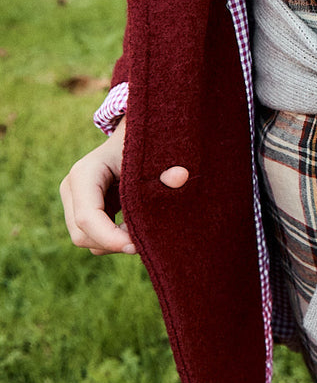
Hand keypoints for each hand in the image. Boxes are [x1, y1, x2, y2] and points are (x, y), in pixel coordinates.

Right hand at [59, 119, 189, 255]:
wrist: (135, 136)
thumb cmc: (145, 145)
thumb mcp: (155, 154)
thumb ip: (168, 168)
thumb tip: (180, 177)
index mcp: (85, 173)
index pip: (87, 218)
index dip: (110, 238)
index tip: (138, 246)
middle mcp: (71, 187)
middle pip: (82, 234)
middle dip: (113, 242)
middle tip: (145, 235)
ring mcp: (72, 200)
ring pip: (85, 239)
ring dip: (114, 242)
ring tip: (141, 225)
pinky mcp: (79, 209)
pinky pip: (91, 236)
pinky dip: (113, 238)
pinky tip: (134, 225)